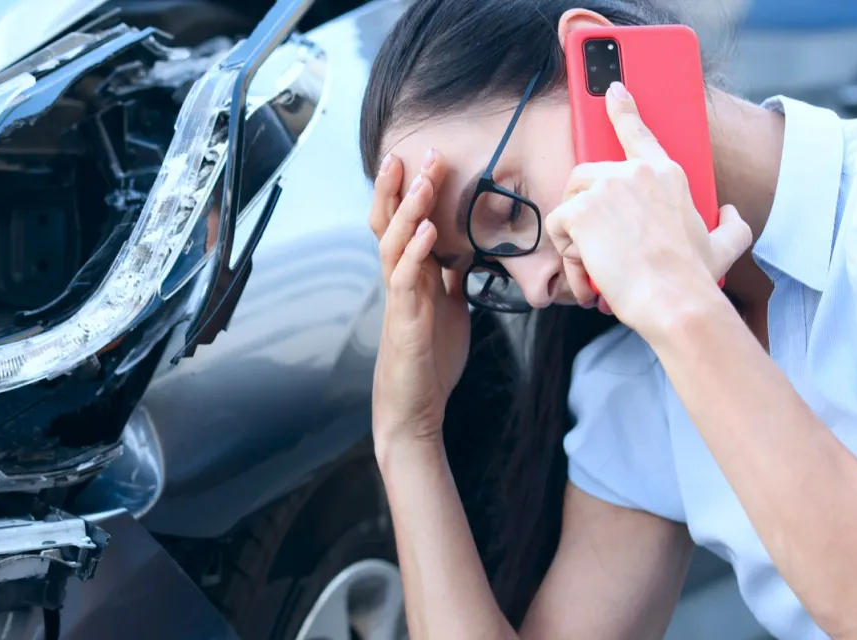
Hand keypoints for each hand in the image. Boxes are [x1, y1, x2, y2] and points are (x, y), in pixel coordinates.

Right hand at [368, 150, 471, 446]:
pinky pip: (405, 279)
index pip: (401, 220)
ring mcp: (399, 297)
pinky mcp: (404, 319)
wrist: (415, 405)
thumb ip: (451, 276)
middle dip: (402, 185)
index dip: (406, 188)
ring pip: (393, 242)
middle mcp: (398, 278)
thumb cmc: (429, 358)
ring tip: (423, 180)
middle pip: (389, 221)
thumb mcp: (448, 306)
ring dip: (408, 209)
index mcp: (409, 273)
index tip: (422, 156)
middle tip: (421, 152)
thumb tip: (467, 249)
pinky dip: (416, 252)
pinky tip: (427, 231)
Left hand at [543, 82, 751, 335]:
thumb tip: (732, 213)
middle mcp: (635, 172)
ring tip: (597, 264)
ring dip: (575, 235)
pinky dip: (566, 253)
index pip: (638, 132)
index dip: (622, 109)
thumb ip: (732, 224)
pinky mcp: (582, 209)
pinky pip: (558, 226)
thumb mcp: (725, 246)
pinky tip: (587, 271)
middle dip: (584, 211)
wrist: (675, 299)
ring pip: (569, 202)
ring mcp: (607, 187)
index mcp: (667, 174)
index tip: (613, 90)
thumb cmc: (695, 277)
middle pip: (586, 177)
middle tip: (600, 248)